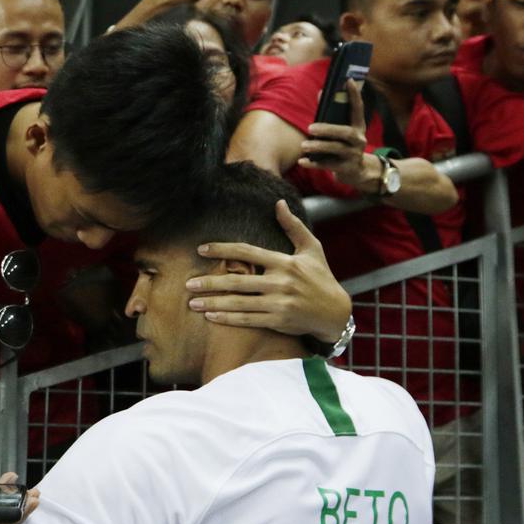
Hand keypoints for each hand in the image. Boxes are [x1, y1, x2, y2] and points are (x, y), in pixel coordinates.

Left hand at [186, 199, 351, 341]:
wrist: (335, 312)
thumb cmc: (321, 277)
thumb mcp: (311, 248)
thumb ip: (293, 226)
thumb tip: (279, 203)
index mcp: (285, 262)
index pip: (248, 252)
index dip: (223, 249)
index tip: (201, 249)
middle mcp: (280, 282)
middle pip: (238, 282)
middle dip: (210, 283)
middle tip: (188, 283)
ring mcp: (279, 303)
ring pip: (239, 303)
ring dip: (213, 303)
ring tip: (192, 302)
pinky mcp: (278, 321)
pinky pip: (248, 320)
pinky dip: (228, 319)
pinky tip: (210, 316)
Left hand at [299, 79, 381, 193]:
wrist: (356, 172)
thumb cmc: (344, 146)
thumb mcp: (341, 131)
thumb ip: (331, 115)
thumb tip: (320, 92)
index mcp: (358, 127)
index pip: (358, 108)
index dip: (354, 95)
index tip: (348, 81)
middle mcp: (359, 140)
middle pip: (345, 133)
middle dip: (328, 129)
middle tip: (310, 128)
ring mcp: (354, 155)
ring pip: (336, 149)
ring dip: (319, 146)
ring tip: (303, 145)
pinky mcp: (346, 168)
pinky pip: (328, 165)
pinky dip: (314, 164)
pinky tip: (302, 161)